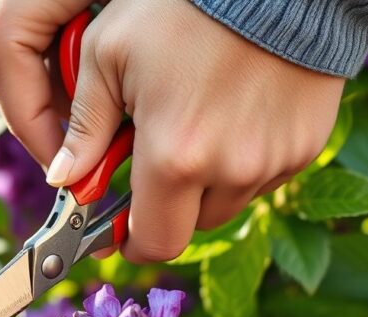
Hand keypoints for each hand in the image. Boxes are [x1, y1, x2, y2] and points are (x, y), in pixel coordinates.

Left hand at [0, 0, 344, 261]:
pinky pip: (262, 177)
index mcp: (175, 156)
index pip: (153, 242)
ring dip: (204, 183)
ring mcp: (273, 162)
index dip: (132, 241)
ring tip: (195, 124)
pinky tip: (233, 115)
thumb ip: (83, 128)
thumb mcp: (109, 55)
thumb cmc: (180, 7)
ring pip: (226, 203)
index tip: (118, 229)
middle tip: (154, 163)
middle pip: (189, 227)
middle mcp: (230, 170)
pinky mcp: (304, 147)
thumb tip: (63, 178)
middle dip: (165, 208)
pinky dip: (241, 162)